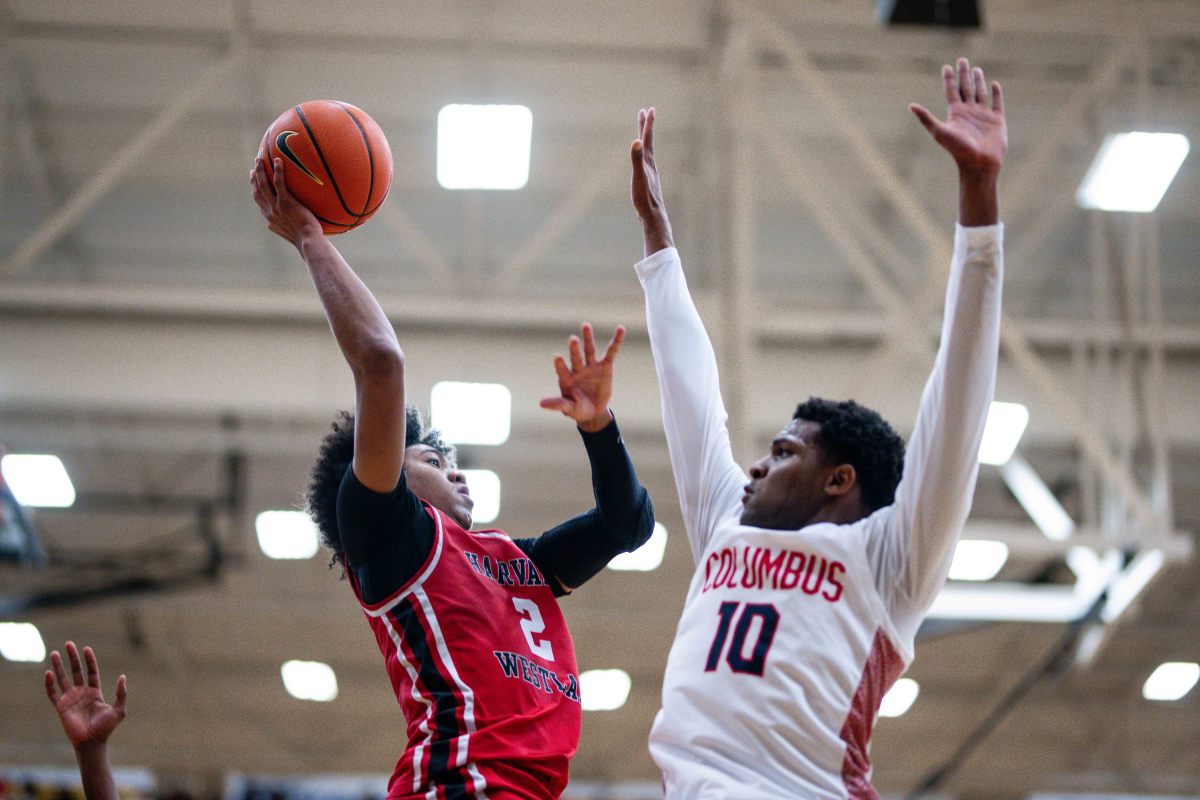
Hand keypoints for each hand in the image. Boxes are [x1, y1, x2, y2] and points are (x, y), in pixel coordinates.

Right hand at [45, 642, 126, 748]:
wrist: (92, 743)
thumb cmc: (106, 728)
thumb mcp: (119, 709)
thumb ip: (121, 694)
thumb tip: (122, 677)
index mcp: (95, 692)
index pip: (91, 672)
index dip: (89, 660)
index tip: (86, 648)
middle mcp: (81, 693)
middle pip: (76, 671)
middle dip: (72, 658)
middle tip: (68, 644)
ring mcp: (70, 700)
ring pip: (63, 679)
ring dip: (58, 666)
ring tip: (54, 653)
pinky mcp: (61, 708)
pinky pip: (53, 693)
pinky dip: (49, 684)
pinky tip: (48, 673)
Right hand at [250, 157, 324, 249]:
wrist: (308, 241)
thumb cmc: (307, 239)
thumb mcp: (293, 233)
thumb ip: (291, 224)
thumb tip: (297, 220)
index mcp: (270, 219)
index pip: (260, 202)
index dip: (256, 190)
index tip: (254, 181)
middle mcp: (270, 212)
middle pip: (257, 192)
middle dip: (254, 178)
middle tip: (253, 167)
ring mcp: (276, 207)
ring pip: (263, 185)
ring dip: (260, 171)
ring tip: (259, 159)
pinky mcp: (285, 203)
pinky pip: (279, 183)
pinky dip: (277, 171)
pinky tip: (278, 160)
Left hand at [539, 323, 625, 432]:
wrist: (593, 411)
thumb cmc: (577, 409)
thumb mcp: (568, 408)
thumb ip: (558, 404)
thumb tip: (540, 404)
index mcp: (566, 378)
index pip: (562, 370)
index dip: (560, 364)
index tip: (557, 357)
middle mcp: (578, 369)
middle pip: (576, 357)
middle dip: (574, 349)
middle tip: (573, 339)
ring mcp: (591, 366)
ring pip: (589, 350)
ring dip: (588, 338)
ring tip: (585, 326)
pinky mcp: (605, 366)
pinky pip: (611, 352)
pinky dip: (616, 341)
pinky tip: (620, 329)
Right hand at [630, 108, 673, 256]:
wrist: (653, 217)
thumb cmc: (644, 198)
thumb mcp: (638, 177)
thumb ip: (637, 159)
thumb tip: (637, 141)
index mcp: (648, 162)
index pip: (647, 138)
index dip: (648, 124)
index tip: (649, 109)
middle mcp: (650, 165)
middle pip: (648, 141)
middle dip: (646, 126)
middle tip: (645, 112)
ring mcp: (650, 173)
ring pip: (647, 152)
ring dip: (644, 140)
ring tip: (642, 134)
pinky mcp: (647, 182)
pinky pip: (645, 162)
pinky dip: (642, 155)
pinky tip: (642, 160)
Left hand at [910, 58, 1006, 177]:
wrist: (978, 162)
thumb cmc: (958, 149)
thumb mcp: (940, 131)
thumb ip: (926, 118)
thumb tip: (910, 106)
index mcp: (955, 114)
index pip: (951, 91)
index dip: (949, 79)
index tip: (946, 66)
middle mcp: (969, 112)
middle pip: (965, 88)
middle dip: (964, 74)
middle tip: (962, 60)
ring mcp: (983, 115)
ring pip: (980, 93)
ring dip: (978, 81)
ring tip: (976, 69)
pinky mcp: (997, 120)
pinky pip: (997, 103)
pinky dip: (996, 93)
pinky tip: (994, 84)